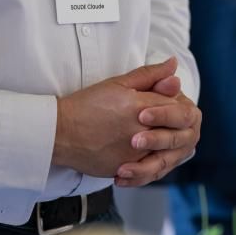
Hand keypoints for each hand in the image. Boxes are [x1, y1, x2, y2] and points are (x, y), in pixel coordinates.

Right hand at [52, 59, 182, 176]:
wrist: (60, 133)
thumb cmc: (86, 105)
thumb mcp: (117, 84)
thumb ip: (149, 76)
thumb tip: (173, 66)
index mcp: (139, 106)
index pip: (175, 105)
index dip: (175, 105)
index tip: (167, 104)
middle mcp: (140, 130)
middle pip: (174, 129)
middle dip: (174, 125)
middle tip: (163, 123)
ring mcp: (134, 152)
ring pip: (165, 150)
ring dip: (163, 144)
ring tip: (151, 137)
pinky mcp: (126, 168)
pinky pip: (149, 167)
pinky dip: (151, 160)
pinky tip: (143, 152)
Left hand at [115, 66, 200, 187]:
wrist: (91, 126)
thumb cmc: (113, 102)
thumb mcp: (129, 87)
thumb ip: (152, 77)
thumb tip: (172, 64)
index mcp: (185, 111)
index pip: (182, 114)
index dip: (164, 115)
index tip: (142, 115)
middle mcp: (185, 133)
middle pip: (178, 140)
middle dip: (156, 140)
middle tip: (134, 141)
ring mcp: (173, 153)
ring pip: (164, 162)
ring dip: (144, 167)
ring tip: (123, 168)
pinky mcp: (159, 167)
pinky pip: (152, 175)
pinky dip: (136, 178)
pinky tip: (120, 178)